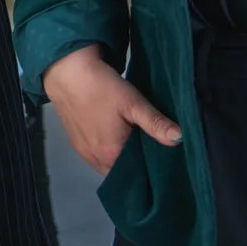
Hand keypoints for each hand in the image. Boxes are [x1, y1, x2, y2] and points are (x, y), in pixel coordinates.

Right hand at [42, 45, 181, 176]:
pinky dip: (108, 151)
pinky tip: (115, 135)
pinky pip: (96, 156)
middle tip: (150, 145)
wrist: (66, 70)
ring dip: (121, 157)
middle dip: (136, 163)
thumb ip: (155, 123)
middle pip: (122, 172)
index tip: (162, 156)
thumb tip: (180, 139)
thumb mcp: (133, 102)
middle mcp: (95, 160)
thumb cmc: (101, 86)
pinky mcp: (75, 144)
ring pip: (108, 165)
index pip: (138, 175)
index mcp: (111, 155)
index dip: (151, 167)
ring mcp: (83, 153)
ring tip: (134, 140)